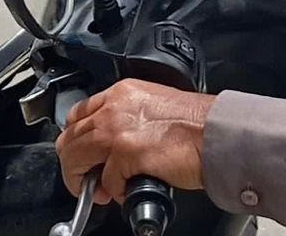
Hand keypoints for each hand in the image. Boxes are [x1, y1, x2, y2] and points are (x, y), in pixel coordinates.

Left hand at [56, 80, 214, 203]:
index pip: (77, 115)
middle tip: (88, 180)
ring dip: (85, 180)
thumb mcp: (152, 104)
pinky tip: (131, 189)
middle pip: (69, 139)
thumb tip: (112, 145)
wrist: (216, 132)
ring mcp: (117, 130)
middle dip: (75, 165)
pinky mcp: (126, 154)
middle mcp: (113, 108)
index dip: (75, 140)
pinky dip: (115, 192)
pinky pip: (106, 182)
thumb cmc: (195, 123)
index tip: (82, 155)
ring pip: (75, 159)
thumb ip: (126, 118)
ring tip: (103, 191)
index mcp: (119, 93)